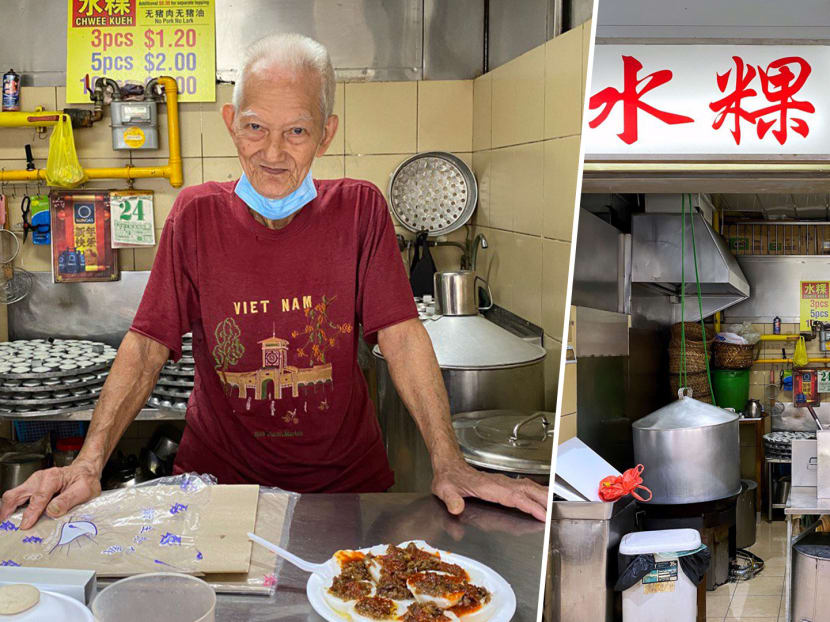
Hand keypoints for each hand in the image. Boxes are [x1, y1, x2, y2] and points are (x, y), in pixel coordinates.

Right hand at [0, 461, 101, 529]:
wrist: (85, 471)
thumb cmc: (85, 480)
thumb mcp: (85, 490)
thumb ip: (68, 500)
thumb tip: (52, 511)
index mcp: (52, 477)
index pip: (38, 497)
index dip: (31, 513)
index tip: (25, 525)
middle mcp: (39, 478)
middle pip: (16, 494)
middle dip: (8, 511)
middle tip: (6, 527)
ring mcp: (33, 483)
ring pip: (13, 496)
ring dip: (8, 511)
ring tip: (6, 525)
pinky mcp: (31, 488)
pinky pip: (17, 498)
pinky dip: (12, 509)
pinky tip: (14, 520)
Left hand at [431, 459, 548, 521]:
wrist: (448, 466)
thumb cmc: (448, 479)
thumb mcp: (444, 490)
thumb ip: (451, 500)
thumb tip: (456, 508)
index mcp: (488, 487)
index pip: (514, 497)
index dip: (530, 505)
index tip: (542, 515)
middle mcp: (499, 483)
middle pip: (527, 489)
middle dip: (543, 500)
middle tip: (557, 512)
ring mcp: (502, 482)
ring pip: (528, 486)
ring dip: (543, 494)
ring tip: (556, 505)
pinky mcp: (503, 483)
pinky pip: (524, 486)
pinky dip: (536, 491)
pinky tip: (542, 496)